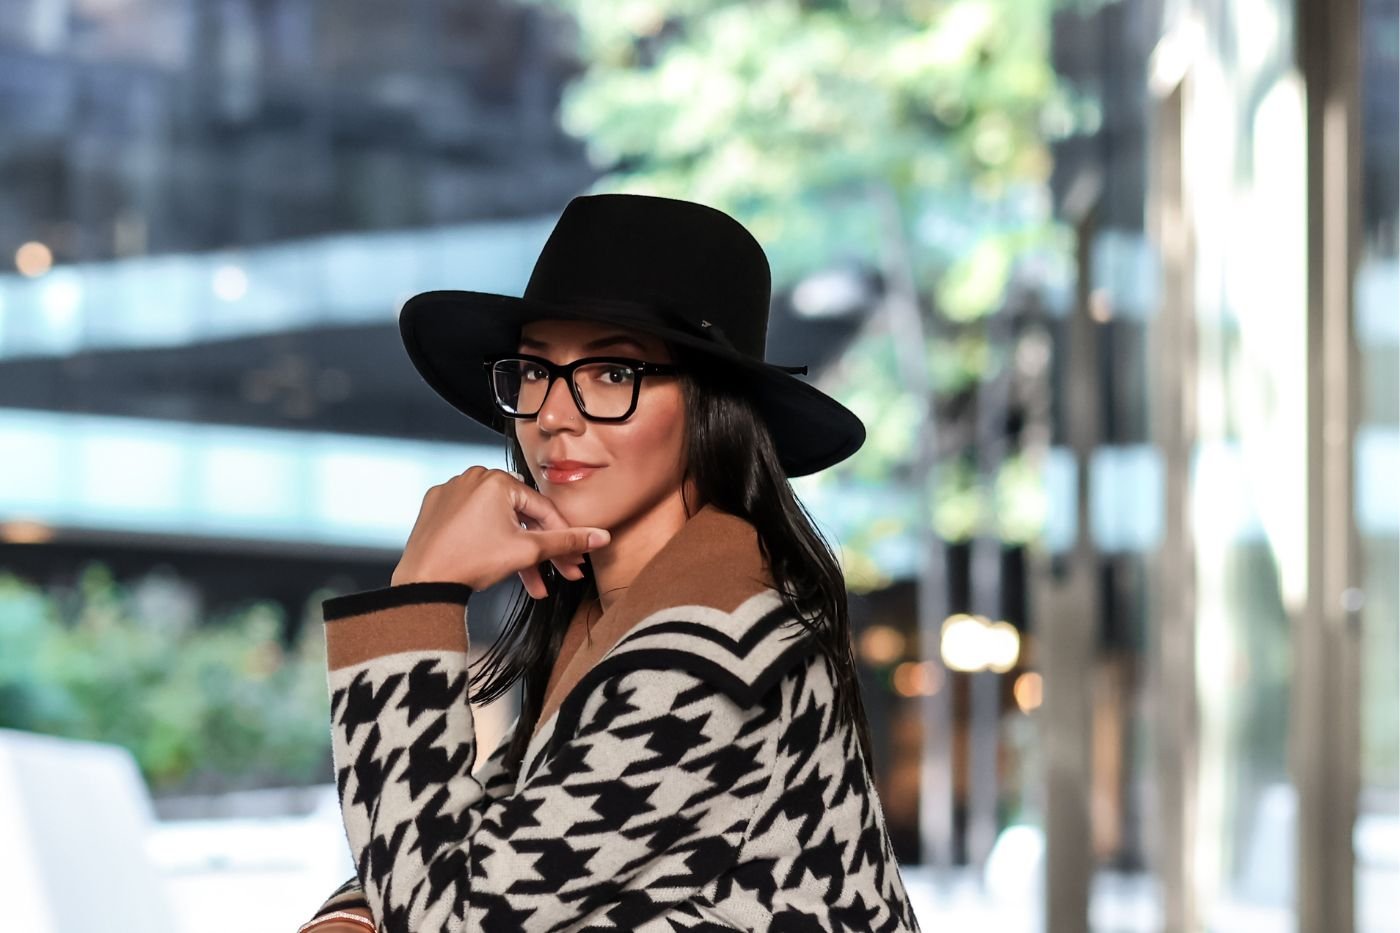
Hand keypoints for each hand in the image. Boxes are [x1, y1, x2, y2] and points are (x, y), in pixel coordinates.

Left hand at [390, 466, 609, 598]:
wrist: (423, 582)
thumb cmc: (469, 561)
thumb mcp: (527, 551)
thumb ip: (566, 542)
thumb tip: (599, 536)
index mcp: (497, 480)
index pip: (542, 509)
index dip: (564, 538)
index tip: (574, 558)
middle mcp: (473, 477)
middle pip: (521, 517)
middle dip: (541, 550)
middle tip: (558, 574)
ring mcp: (452, 492)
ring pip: (498, 521)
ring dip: (518, 551)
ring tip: (531, 582)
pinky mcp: (436, 508)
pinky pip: (473, 521)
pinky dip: (489, 540)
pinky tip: (499, 562)